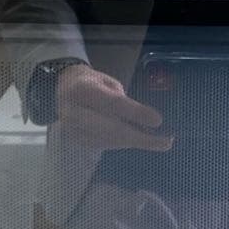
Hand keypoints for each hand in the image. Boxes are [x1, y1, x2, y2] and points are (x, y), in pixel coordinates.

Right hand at [55, 64, 173, 151]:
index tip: (158, 120)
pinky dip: (124, 144)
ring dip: (136, 143)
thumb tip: (146, 121)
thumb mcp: (107, 83)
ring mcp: (73, 130)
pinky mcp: (77, 141)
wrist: (63, 91)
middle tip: (165, 142)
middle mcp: (74, 112)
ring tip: (158, 142)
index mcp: (82, 90)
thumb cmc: (92, 84)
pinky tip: (139, 141)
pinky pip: (106, 145)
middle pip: (112, 129)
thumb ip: (122, 100)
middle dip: (141, 138)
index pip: (113, 104)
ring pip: (111, 141)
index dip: (136, 113)